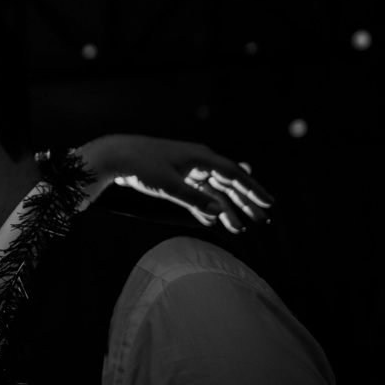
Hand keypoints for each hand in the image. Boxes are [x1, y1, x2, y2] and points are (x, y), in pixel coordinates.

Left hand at [85, 135, 273, 232]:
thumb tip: (217, 213)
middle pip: (228, 184)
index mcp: (200, 157)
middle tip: (263, 220)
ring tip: (240, 228)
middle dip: (245, 202)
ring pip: (213, 191)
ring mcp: (187, 169)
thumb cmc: (142, 166)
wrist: (116, 156)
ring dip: (226, 209)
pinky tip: (213, 222)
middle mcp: (198, 161)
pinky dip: (205, 207)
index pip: (234, 174)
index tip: (269, 204)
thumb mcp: (168, 185)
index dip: (252, 190)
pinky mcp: (176, 177)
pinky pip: (197, 194)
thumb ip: (193, 199)